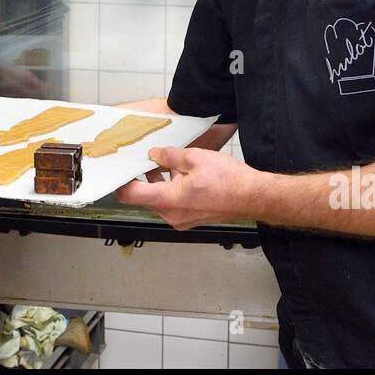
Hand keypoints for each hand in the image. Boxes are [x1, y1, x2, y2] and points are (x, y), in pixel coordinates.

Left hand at [116, 146, 259, 230]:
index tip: (121, 171)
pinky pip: (172, 204)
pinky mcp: (190, 219)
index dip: (121, 182)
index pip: (130, 195)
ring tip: (173, 165)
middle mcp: (172, 214)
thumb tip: (155, 154)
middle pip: (145, 197)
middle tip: (150, 159)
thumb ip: (169, 156)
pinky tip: (185, 176)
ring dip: (161, 183)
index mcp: (169, 199)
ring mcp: (181, 220)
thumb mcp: (195, 158)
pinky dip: (172, 190)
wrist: (253, 197)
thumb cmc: (229, 181)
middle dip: (145, 177)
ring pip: (160, 199)